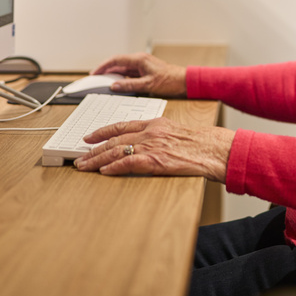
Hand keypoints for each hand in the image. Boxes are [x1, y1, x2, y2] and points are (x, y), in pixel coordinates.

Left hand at [74, 117, 235, 179]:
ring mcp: (152, 146)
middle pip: (114, 139)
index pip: (122, 125)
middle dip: (93, 149)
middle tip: (80, 156)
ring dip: (97, 159)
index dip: (103, 131)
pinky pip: (128, 164)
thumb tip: (145, 145)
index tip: (90, 136)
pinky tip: (104, 171)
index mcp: (156, 123)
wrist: (215, 149)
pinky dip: (113, 168)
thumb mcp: (177, 133)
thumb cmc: (202, 144)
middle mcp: (150, 132)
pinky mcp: (155, 161)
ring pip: (116, 151)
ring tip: (84, 166)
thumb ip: (160, 136)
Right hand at [92, 52, 186, 97]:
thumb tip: (114, 86)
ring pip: (123, 69)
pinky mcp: (144, 71)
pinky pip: (128, 73)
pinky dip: (121, 78)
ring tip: (102, 82)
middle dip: (105, 70)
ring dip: (112, 74)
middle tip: (95, 78)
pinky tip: (116, 84)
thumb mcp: (148, 85)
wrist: (184, 81)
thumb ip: (130, 85)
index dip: (103, 66)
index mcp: (139, 60)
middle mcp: (139, 60)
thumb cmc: (170, 80)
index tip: (94, 73)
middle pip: (118, 63)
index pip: (116, 60)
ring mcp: (142, 66)